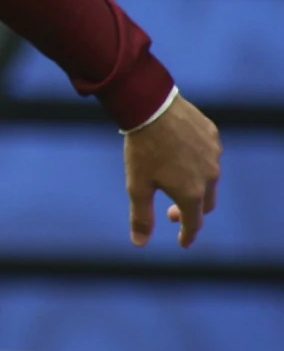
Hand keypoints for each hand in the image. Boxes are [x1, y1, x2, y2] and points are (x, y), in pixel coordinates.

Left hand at [124, 94, 220, 248]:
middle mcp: (209, 177)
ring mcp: (214, 155)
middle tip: (170, 212)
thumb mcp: (137, 185)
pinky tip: (183, 157)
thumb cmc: (142, 148)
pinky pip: (209, 155)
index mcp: (191, 193)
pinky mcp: (213, 136)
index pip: (193, 223)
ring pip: (209, 178)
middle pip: (205, 203)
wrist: (151, 106)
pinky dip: (198, 162)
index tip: (182, 242)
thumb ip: (141, 216)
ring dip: (195, 186)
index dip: (187, 235)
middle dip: (189, 212)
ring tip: (176, 182)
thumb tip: (139, 244)